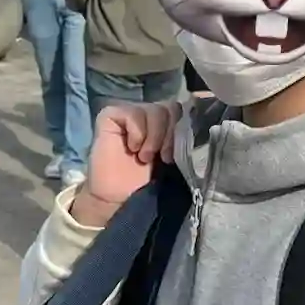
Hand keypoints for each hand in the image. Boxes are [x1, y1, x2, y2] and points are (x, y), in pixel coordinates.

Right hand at [71, 102, 178, 226]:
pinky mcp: (110, 115)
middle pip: (170, 107)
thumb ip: (179, 135)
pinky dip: (137, 133)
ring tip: (144, 157)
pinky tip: (132, 148)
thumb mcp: (170, 155)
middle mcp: (146, 113)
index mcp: (162, 122)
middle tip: (161, 157)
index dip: (180, 129)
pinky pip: (133, 113)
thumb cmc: (145, 180)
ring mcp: (128, 112)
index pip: (180, 109)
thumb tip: (193, 119)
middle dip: (169, 134)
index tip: (173, 155)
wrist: (120, 198)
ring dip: (153, 137)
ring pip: (154, 109)